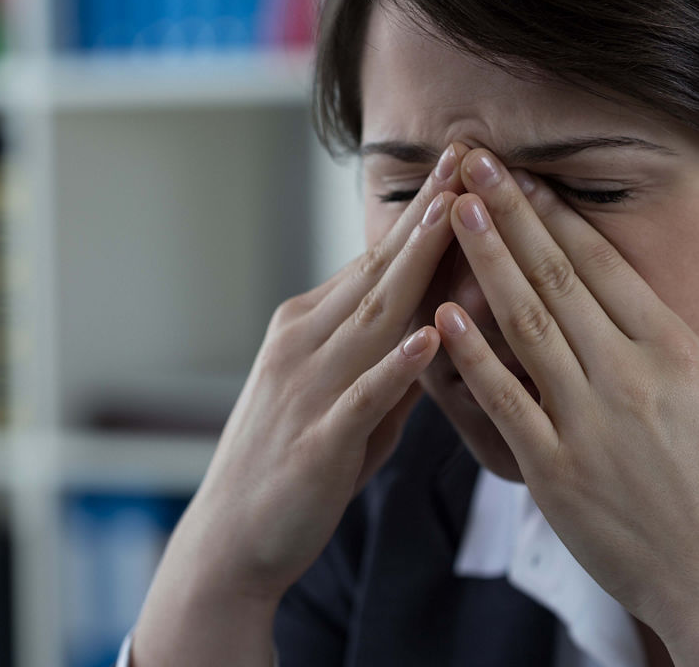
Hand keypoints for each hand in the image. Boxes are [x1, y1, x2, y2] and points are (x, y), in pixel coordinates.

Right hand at [131, 143, 468, 666]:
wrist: (233, 541)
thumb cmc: (297, 467)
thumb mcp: (341, 397)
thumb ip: (384, 358)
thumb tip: (434, 325)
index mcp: (309, 327)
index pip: (375, 259)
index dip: (420, 213)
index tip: (459, 166)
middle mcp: (305, 343)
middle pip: (377, 270)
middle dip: (425, 214)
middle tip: (465, 158)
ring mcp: (308, 388)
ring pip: (371, 316)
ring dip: (416, 265)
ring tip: (455, 219)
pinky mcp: (317, 441)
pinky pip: (362, 397)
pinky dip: (396, 367)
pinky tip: (428, 337)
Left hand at [435, 149, 698, 666]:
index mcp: (672, 349)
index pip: (604, 264)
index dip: (558, 213)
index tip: (524, 173)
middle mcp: (628, 373)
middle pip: (557, 276)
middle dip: (511, 213)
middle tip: (473, 160)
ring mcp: (588, 420)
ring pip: (526, 323)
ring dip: (486, 261)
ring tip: (455, 211)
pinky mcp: (554, 469)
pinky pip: (505, 401)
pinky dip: (473, 356)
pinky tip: (443, 314)